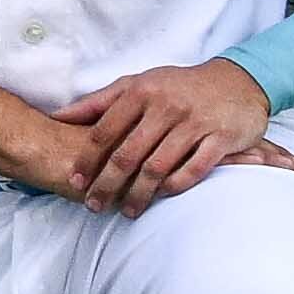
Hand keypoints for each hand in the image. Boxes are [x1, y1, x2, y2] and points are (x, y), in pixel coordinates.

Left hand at [47, 58, 286, 210]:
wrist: (235, 81)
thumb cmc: (177, 87)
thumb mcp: (137, 84)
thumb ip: (99, 101)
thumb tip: (57, 116)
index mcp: (140, 92)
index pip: (105, 130)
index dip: (88, 158)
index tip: (75, 181)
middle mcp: (165, 106)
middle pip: (128, 153)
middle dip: (107, 184)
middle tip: (94, 205)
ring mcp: (194, 123)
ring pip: (158, 166)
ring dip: (139, 193)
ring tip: (127, 211)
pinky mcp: (221, 138)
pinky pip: (194, 169)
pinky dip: (175, 186)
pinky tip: (162, 197)